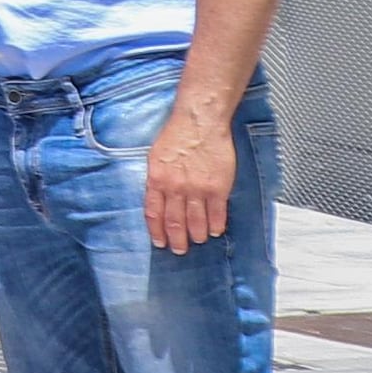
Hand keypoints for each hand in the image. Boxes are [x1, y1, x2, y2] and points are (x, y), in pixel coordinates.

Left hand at [146, 99, 242, 252]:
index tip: (159, 242)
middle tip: (179, 250)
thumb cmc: (176, 136)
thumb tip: (157, 200)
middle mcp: (175, 188)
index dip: (156, 231)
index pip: (153, 213)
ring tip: (197, 240)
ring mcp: (197, 189)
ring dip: (196, 235)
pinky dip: (216, 225)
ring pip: (196, 221)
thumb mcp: (155, 157)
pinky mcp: (217, 188)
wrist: (199, 122)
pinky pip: (217, 213)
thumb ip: (156, 180)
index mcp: (156, 180)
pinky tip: (215, 231)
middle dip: (176, 239)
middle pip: (174, 222)